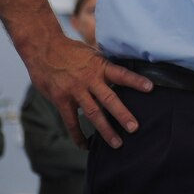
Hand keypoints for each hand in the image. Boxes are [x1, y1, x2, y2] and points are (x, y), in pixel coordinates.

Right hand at [29, 37, 152, 148]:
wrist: (43, 48)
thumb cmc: (71, 51)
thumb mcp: (92, 54)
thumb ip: (104, 68)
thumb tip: (122, 78)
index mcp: (100, 66)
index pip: (121, 74)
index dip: (136, 80)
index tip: (150, 88)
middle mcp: (89, 79)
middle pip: (109, 99)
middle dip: (122, 115)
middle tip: (134, 128)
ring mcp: (75, 91)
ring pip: (93, 113)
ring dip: (105, 130)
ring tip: (117, 143)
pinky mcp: (61, 100)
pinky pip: (71, 121)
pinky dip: (78, 134)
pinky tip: (85, 145)